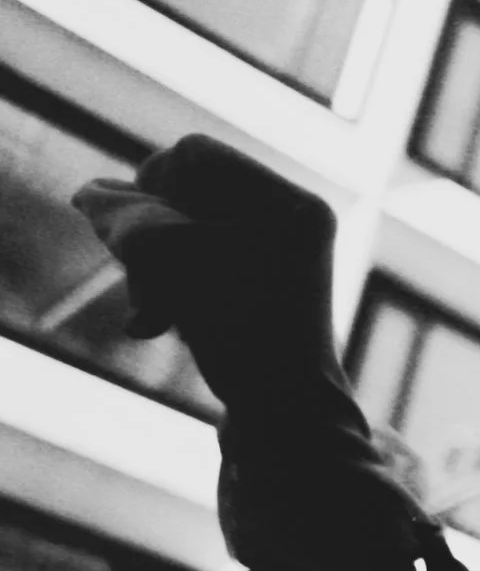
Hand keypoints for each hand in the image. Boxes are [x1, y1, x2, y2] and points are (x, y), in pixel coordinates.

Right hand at [73, 134, 342, 417]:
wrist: (287, 416)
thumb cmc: (242, 337)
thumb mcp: (171, 264)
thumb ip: (123, 218)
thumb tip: (93, 194)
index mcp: (293, 204)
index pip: (195, 155)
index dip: (151, 185)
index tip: (142, 234)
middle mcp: (294, 222)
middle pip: (187, 196)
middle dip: (151, 240)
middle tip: (148, 284)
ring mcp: (280, 255)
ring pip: (183, 235)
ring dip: (155, 271)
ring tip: (153, 314)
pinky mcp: (260, 286)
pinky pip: (197, 266)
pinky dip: (173, 289)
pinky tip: (160, 322)